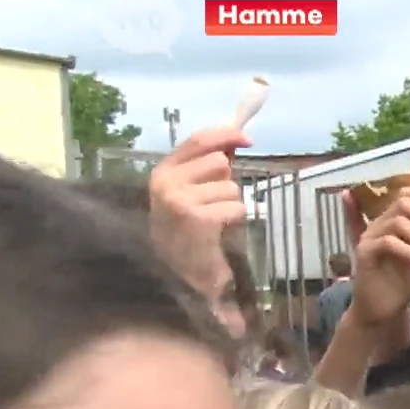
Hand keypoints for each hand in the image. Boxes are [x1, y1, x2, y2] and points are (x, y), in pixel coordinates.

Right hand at [147, 127, 250, 295]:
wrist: (181, 274)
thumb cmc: (188, 231)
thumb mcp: (189, 193)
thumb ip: (206, 167)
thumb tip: (235, 139)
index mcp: (162, 172)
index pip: (197, 141)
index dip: (225, 135)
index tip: (247, 139)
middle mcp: (166, 183)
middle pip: (219, 162)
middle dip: (226, 181)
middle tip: (214, 203)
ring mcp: (179, 200)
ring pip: (230, 187)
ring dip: (230, 204)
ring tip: (214, 221)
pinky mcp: (198, 218)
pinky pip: (236, 207)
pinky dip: (234, 219)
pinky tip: (218, 232)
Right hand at [347, 186, 409, 327]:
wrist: (386, 307)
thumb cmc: (403, 278)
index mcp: (392, 220)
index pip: (405, 193)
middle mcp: (378, 224)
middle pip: (402, 202)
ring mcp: (369, 237)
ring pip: (397, 222)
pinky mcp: (364, 253)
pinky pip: (388, 242)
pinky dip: (409, 251)